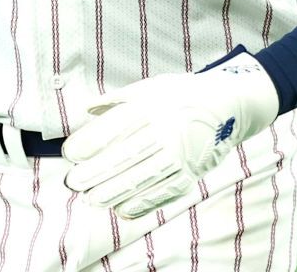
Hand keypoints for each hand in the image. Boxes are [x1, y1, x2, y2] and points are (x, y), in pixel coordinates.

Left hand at [62, 52, 279, 218]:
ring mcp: (180, 153)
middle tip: (73, 182)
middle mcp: (165, 130)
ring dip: (113, 192)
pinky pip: (164, 192)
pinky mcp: (192, 172)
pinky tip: (122, 208)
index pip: (114, 127)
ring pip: (142, 178)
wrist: (227, 105)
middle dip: (94, 173)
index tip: (70, 153)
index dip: (88, 142)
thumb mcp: (148, 87)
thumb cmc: (180, 94)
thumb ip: (116, 100)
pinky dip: (142, 203)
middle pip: (124, 156)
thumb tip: (85, 108)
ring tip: (91, 199)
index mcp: (151, 106)